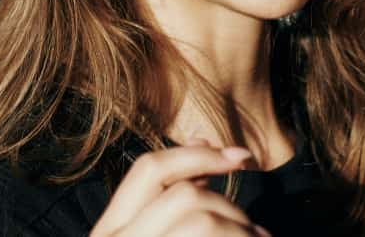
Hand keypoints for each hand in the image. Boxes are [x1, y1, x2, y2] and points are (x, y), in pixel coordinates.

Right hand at [90, 139, 269, 236]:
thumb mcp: (162, 229)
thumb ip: (174, 192)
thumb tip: (199, 137)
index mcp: (109, 231)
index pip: (149, 169)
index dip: (196, 155)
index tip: (240, 156)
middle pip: (183, 195)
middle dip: (229, 207)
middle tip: (254, 232)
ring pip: (202, 219)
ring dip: (241, 228)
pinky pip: (212, 235)